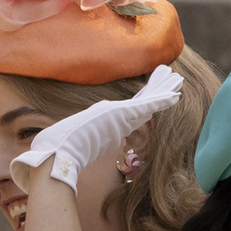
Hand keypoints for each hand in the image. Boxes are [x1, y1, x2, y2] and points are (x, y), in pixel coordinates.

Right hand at [13, 63, 186, 194]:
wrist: (55, 154)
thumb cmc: (54, 153)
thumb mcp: (66, 146)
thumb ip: (74, 146)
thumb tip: (69, 157)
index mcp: (101, 121)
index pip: (127, 109)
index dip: (141, 99)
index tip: (151, 91)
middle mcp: (110, 114)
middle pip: (139, 100)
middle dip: (155, 87)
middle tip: (169, 74)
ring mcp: (116, 114)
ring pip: (146, 99)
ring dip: (162, 88)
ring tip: (177, 78)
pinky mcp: (121, 115)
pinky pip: (147, 106)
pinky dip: (161, 99)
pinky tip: (175, 95)